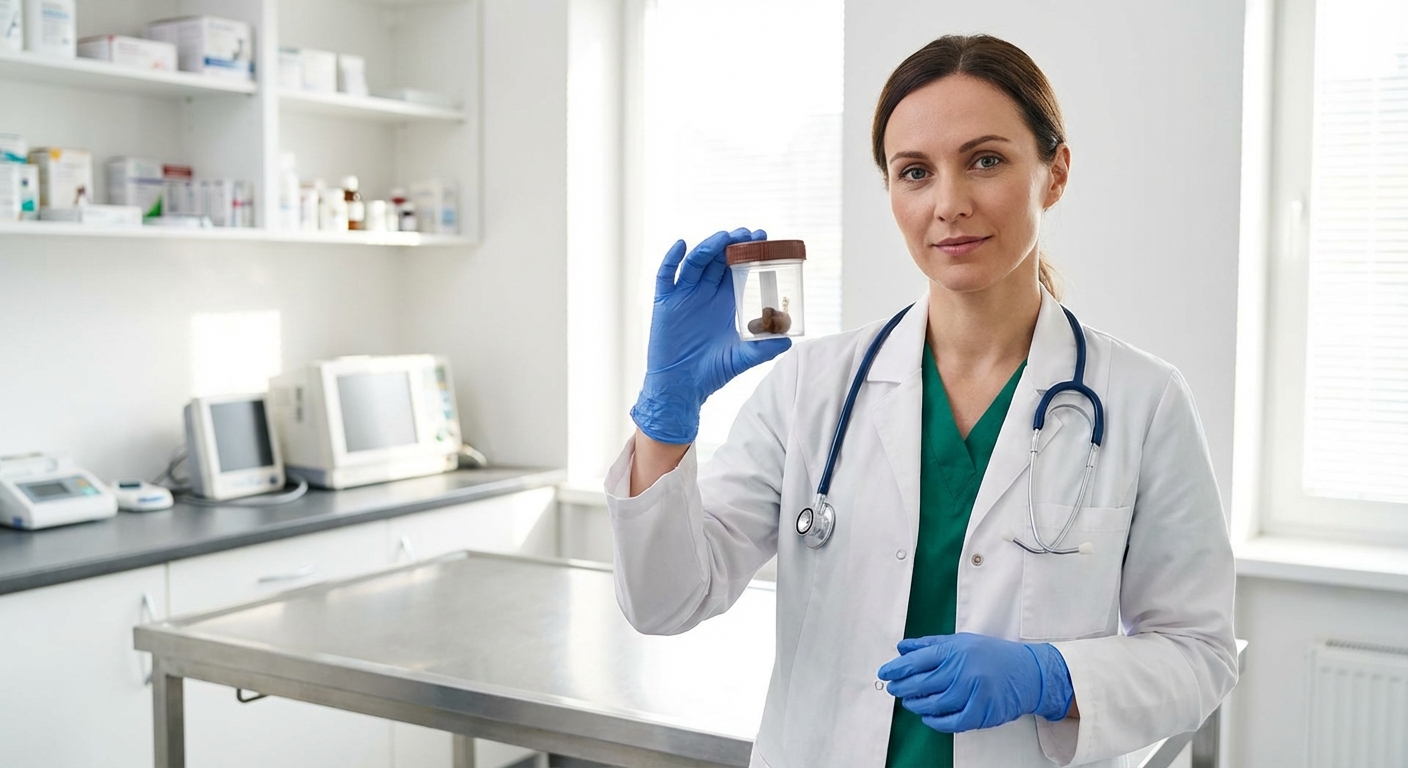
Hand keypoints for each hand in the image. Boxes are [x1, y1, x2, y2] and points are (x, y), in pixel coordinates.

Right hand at [630, 229, 791, 443]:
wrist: (682, 388)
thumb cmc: (712, 373)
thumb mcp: (744, 358)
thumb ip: (765, 348)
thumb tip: (790, 338)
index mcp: (725, 302)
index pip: (738, 268)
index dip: (749, 252)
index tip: (763, 239)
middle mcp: (705, 294)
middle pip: (718, 259)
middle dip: (732, 244)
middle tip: (748, 234)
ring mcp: (683, 296)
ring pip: (695, 262)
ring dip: (708, 247)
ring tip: (724, 237)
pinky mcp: (664, 303)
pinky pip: (665, 275)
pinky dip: (671, 259)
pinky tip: (681, 245)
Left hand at [877, 633, 1073, 732]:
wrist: (1028, 673)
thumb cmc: (993, 655)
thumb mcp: (961, 641)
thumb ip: (929, 645)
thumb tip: (902, 648)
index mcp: (954, 651)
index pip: (916, 660)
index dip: (896, 668)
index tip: (885, 673)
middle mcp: (961, 671)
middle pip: (921, 683)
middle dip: (902, 687)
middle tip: (893, 689)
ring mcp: (971, 693)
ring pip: (933, 704)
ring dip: (916, 704)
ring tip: (909, 702)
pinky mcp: (980, 712)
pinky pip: (950, 721)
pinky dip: (935, 721)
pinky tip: (928, 716)